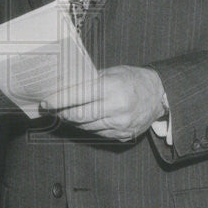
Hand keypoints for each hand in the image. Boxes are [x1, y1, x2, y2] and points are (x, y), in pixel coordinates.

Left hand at [40, 65, 166, 141]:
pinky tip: (82, 120)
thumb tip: (64, 86)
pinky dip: (87, 127)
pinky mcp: (123, 135)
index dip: (59, 100)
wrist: (160, 96)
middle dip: (62, 113)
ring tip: (64, 113)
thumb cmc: (133, 79)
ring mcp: (120, 125)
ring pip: (86, 127)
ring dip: (73, 121)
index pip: (78, 96)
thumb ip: (90, 81)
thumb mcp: (113, 72)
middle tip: (51, 109)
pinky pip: (98, 133)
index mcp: (112, 88)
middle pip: (79, 115)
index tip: (46, 102)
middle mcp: (117, 108)